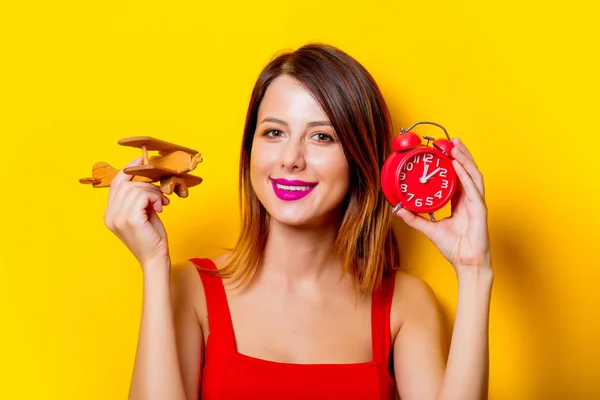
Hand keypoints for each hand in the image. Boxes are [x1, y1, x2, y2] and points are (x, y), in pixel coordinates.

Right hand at [103, 158, 171, 268]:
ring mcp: (118, 218)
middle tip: (160, 196)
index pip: (115, 185)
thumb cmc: (151, 236)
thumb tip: (144, 177)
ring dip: (153, 192)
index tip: (140, 161)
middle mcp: (110, 215)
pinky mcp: (130, 220)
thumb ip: (138, 198)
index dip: (127, 170)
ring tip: (161, 203)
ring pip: (136, 188)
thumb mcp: (142, 213)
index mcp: (110, 213)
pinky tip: (160, 207)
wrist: (155, 258)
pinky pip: (142, 195)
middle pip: (126, 184)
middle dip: (146, 185)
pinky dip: (154, 197)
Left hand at [394, 138, 490, 270]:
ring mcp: (476, 203)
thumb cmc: (454, 247)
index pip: (457, 176)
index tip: (442, 150)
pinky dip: (465, 175)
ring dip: (464, 158)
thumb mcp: (429, 228)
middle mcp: (469, 199)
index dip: (452, 162)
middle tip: (450, 140)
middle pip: (467, 171)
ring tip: (455, 146)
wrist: (466, 262)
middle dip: (460, 154)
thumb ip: (414, 218)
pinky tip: (458, 164)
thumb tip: (397, 210)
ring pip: (472, 174)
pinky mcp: (480, 209)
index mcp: (460, 201)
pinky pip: (473, 188)